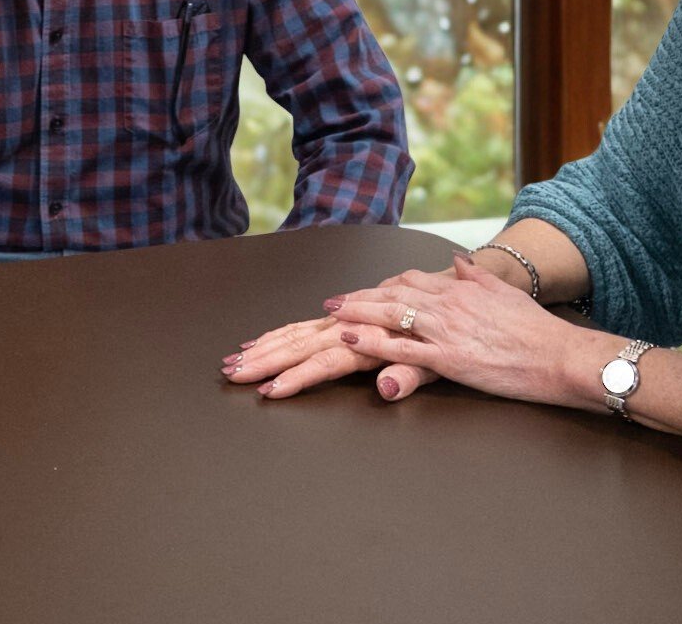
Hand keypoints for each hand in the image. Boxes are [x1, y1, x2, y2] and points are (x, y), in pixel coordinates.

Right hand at [221, 270, 447, 401]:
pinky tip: (262, 341)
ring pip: (295, 334)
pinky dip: (279, 335)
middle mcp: (349, 329)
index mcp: (369, 341)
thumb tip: (383, 387)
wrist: (447, 293)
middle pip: (298, 345)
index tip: (268, 390)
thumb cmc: (444, 334)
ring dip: (265, 347)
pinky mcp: (342, 319)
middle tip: (233, 373)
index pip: (323, 362)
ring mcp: (342, 323)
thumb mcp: (435, 362)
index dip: (295, 377)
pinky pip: (305, 326)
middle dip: (264, 360)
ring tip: (236, 360)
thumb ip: (408, 374)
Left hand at [322, 253, 588, 406]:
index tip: (362, 291)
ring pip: (390, 316)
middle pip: (392, 295)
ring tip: (329, 315)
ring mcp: (445, 329)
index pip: (410, 281)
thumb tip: (458, 260)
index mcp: (459, 289)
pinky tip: (351, 340)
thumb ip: (476, 276)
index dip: (382, 286)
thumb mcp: (504, 293)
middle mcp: (447, 304)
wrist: (561, 355)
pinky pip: (402, 348)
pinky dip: (373, 342)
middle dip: (358, 298)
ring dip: (355, 314)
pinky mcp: (449, 358)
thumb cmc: (537, 329)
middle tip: (331, 303)